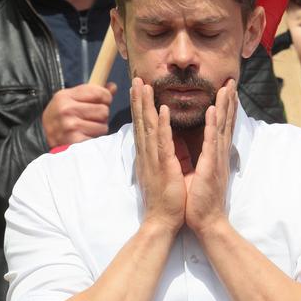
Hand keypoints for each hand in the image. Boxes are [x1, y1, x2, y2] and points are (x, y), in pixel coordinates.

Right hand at [42, 82, 116, 147]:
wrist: (41, 138)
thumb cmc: (60, 117)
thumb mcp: (70, 99)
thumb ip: (92, 92)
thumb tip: (113, 87)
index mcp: (65, 96)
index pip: (100, 93)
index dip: (106, 98)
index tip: (102, 102)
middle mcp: (66, 109)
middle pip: (104, 110)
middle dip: (101, 116)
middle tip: (91, 119)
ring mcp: (70, 126)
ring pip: (103, 126)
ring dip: (99, 129)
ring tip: (87, 129)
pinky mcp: (74, 141)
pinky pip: (98, 139)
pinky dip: (94, 139)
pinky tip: (84, 137)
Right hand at [132, 78, 185, 234]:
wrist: (163, 222)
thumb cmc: (165, 200)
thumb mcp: (162, 172)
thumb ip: (160, 156)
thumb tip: (159, 144)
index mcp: (148, 155)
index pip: (142, 126)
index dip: (139, 106)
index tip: (138, 89)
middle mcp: (147, 154)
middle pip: (140, 121)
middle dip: (138, 99)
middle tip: (135, 78)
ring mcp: (154, 159)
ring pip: (148, 127)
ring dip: (145, 105)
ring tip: (143, 85)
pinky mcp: (164, 166)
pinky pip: (162, 142)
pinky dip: (161, 125)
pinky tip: (161, 109)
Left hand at [184, 79, 235, 236]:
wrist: (206, 222)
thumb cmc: (199, 199)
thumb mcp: (197, 172)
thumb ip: (197, 156)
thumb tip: (189, 143)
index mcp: (214, 154)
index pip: (220, 126)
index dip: (224, 107)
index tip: (225, 90)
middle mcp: (218, 154)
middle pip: (225, 122)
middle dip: (228, 100)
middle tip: (232, 80)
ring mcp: (215, 159)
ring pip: (220, 127)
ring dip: (224, 106)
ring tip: (227, 88)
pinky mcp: (210, 166)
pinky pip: (211, 142)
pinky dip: (212, 126)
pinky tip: (213, 111)